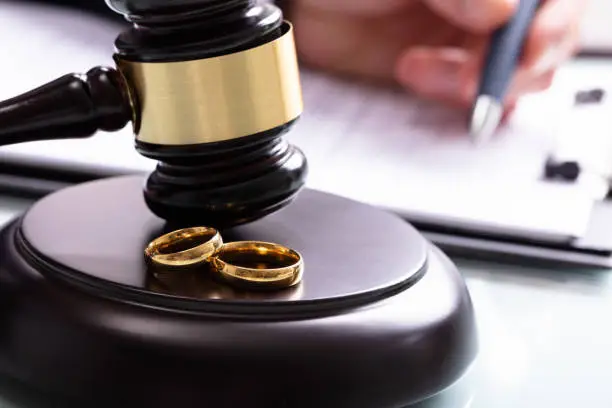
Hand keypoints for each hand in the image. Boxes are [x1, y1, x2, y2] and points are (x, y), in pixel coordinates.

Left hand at [288, 0, 585, 110]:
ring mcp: (476, 41)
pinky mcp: (452, 74)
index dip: (555, 24)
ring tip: (418, 69)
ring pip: (515, 78)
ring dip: (474, 85)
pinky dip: (462, 105)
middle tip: (467, 79)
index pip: (553, 1)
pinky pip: (479, 100)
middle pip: (545, 42)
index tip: (529, 49)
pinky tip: (425, 84)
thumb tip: (500, 14)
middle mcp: (494, 7)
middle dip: (509, 68)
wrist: (312, 10)